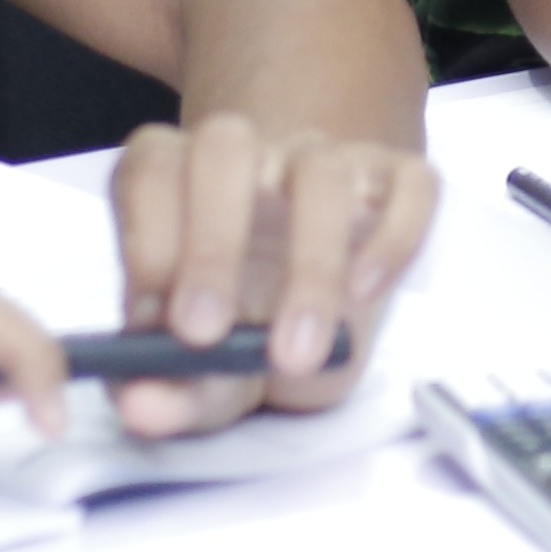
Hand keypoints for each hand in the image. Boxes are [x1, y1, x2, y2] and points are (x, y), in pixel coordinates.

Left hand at [106, 117, 434, 438]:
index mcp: (177, 184)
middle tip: (205, 334)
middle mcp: (246, 157)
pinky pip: (409, 182)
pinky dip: (392, 236)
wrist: (311, 333)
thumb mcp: (200, 378)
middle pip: (224, 146)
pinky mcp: (394, 181)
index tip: (153, 318)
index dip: (147, 234)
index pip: (151, 168)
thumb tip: (141, 405)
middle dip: (212, 243)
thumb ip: (170, 387)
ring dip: (310, 263)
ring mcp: (323, 162)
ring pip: (321, 166)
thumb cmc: (239, 339)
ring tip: (296, 355)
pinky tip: (366, 294)